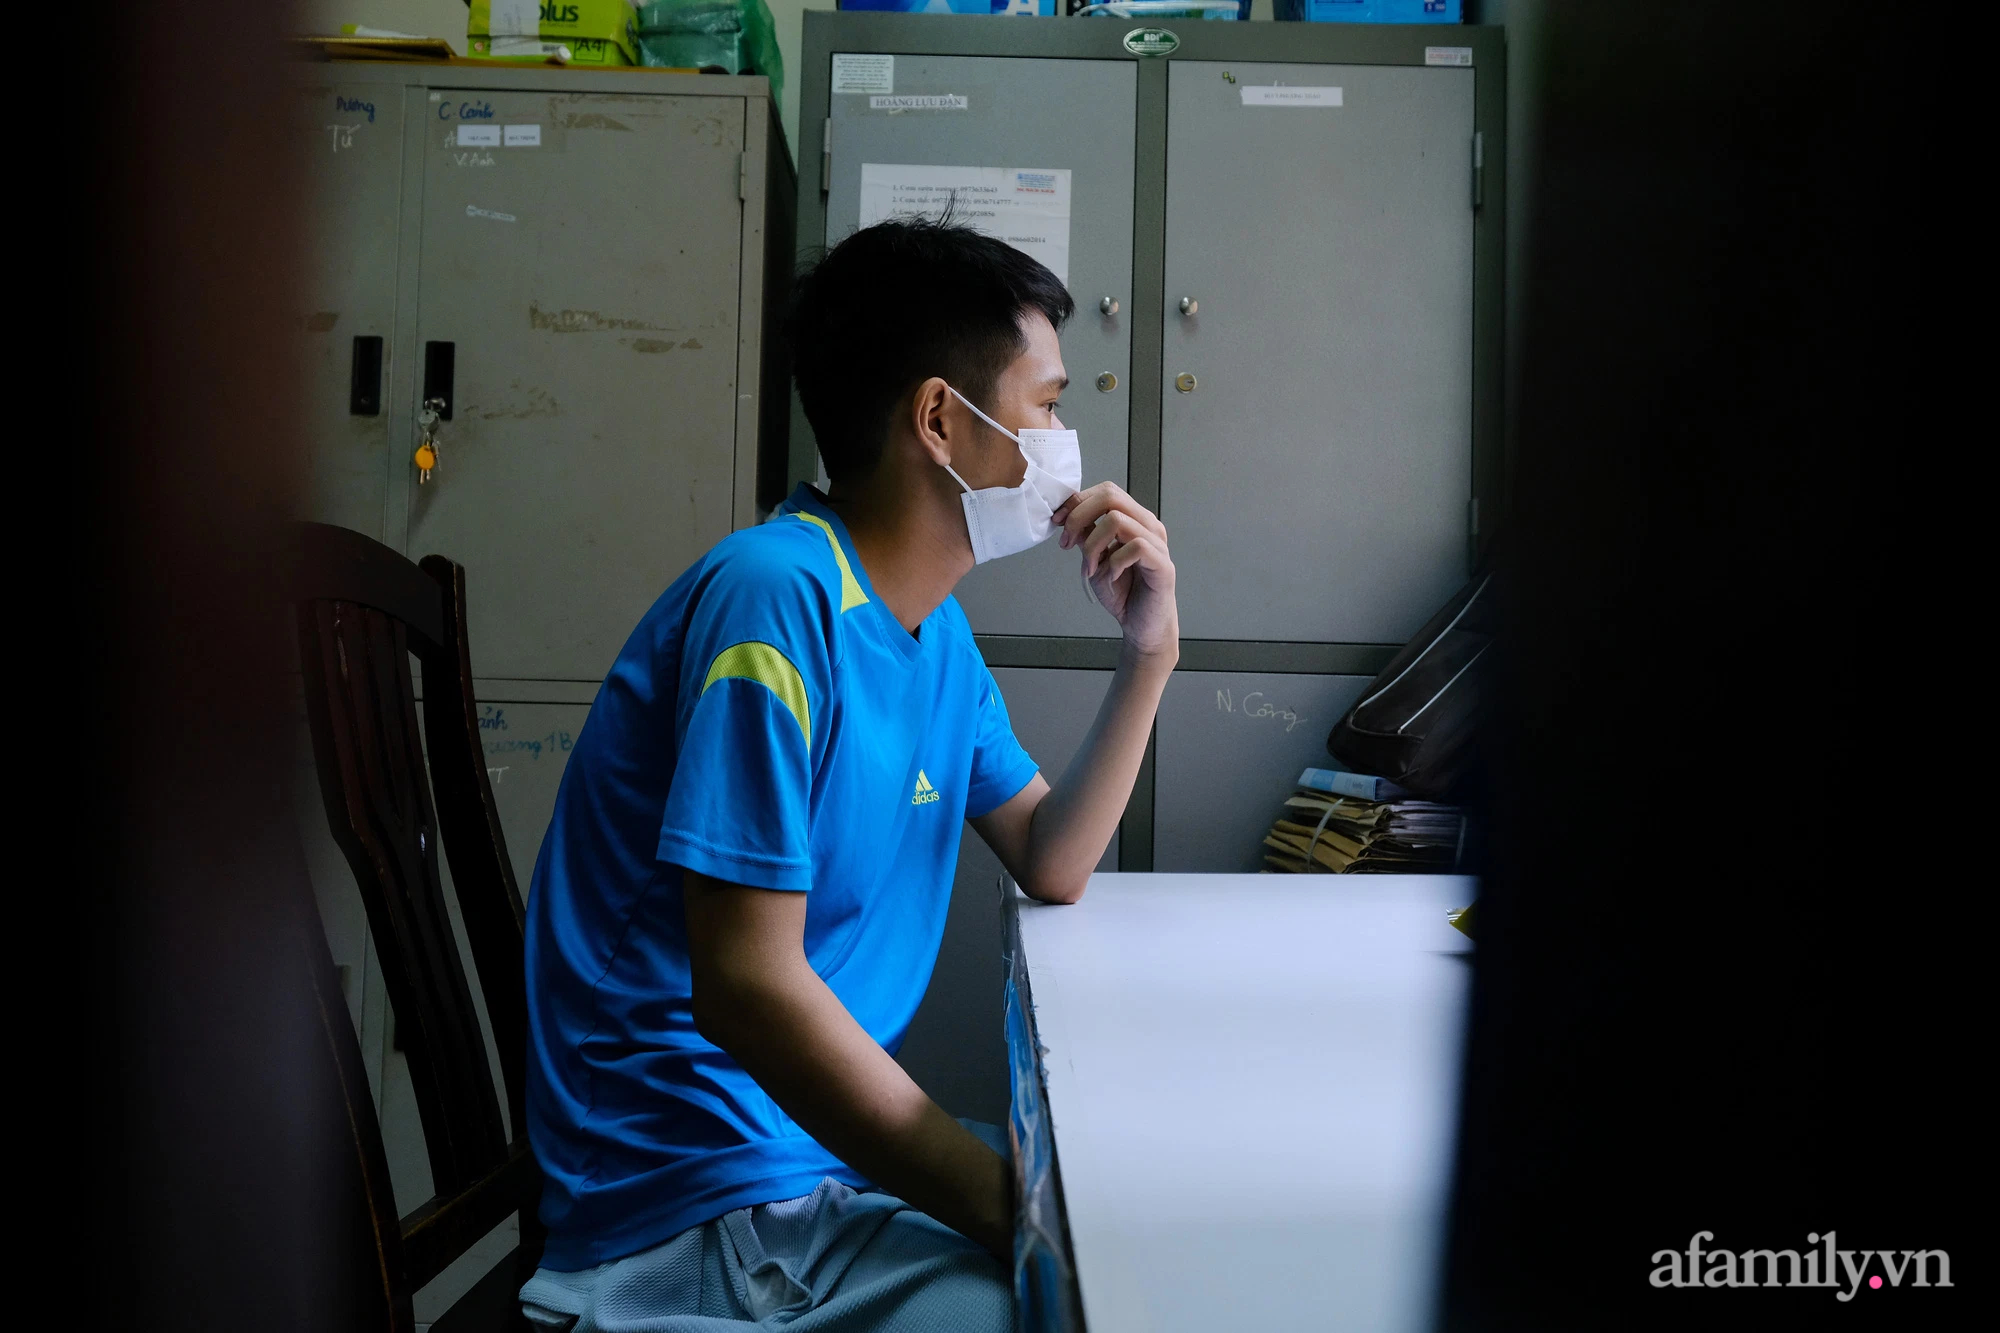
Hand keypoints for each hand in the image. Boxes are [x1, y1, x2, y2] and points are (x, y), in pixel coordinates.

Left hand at [1055, 483, 1178, 662]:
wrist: (1142, 626)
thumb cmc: (1123, 593)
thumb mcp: (1094, 559)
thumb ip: (1086, 535)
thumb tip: (1067, 515)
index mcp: (1134, 520)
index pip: (1106, 492)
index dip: (1077, 502)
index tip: (1058, 522)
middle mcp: (1148, 526)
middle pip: (1110, 497)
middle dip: (1079, 517)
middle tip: (1067, 543)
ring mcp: (1158, 543)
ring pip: (1117, 520)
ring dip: (1093, 545)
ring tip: (1090, 568)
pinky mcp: (1163, 565)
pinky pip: (1135, 547)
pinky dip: (1115, 562)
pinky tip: (1112, 576)